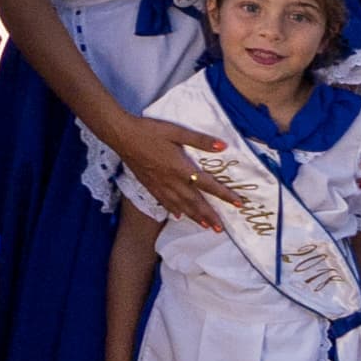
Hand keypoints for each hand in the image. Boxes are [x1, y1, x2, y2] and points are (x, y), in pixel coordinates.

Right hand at [111, 112, 234, 230]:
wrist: (122, 136)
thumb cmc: (150, 131)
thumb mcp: (177, 131)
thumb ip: (200, 140)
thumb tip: (223, 146)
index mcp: (181, 168)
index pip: (207, 184)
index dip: (224, 194)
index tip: (238, 203)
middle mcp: (172, 181)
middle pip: (194, 202)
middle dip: (209, 216)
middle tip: (221, 229)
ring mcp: (159, 185)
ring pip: (180, 205)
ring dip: (194, 217)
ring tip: (206, 227)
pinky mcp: (149, 185)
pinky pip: (164, 202)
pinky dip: (173, 210)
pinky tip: (178, 216)